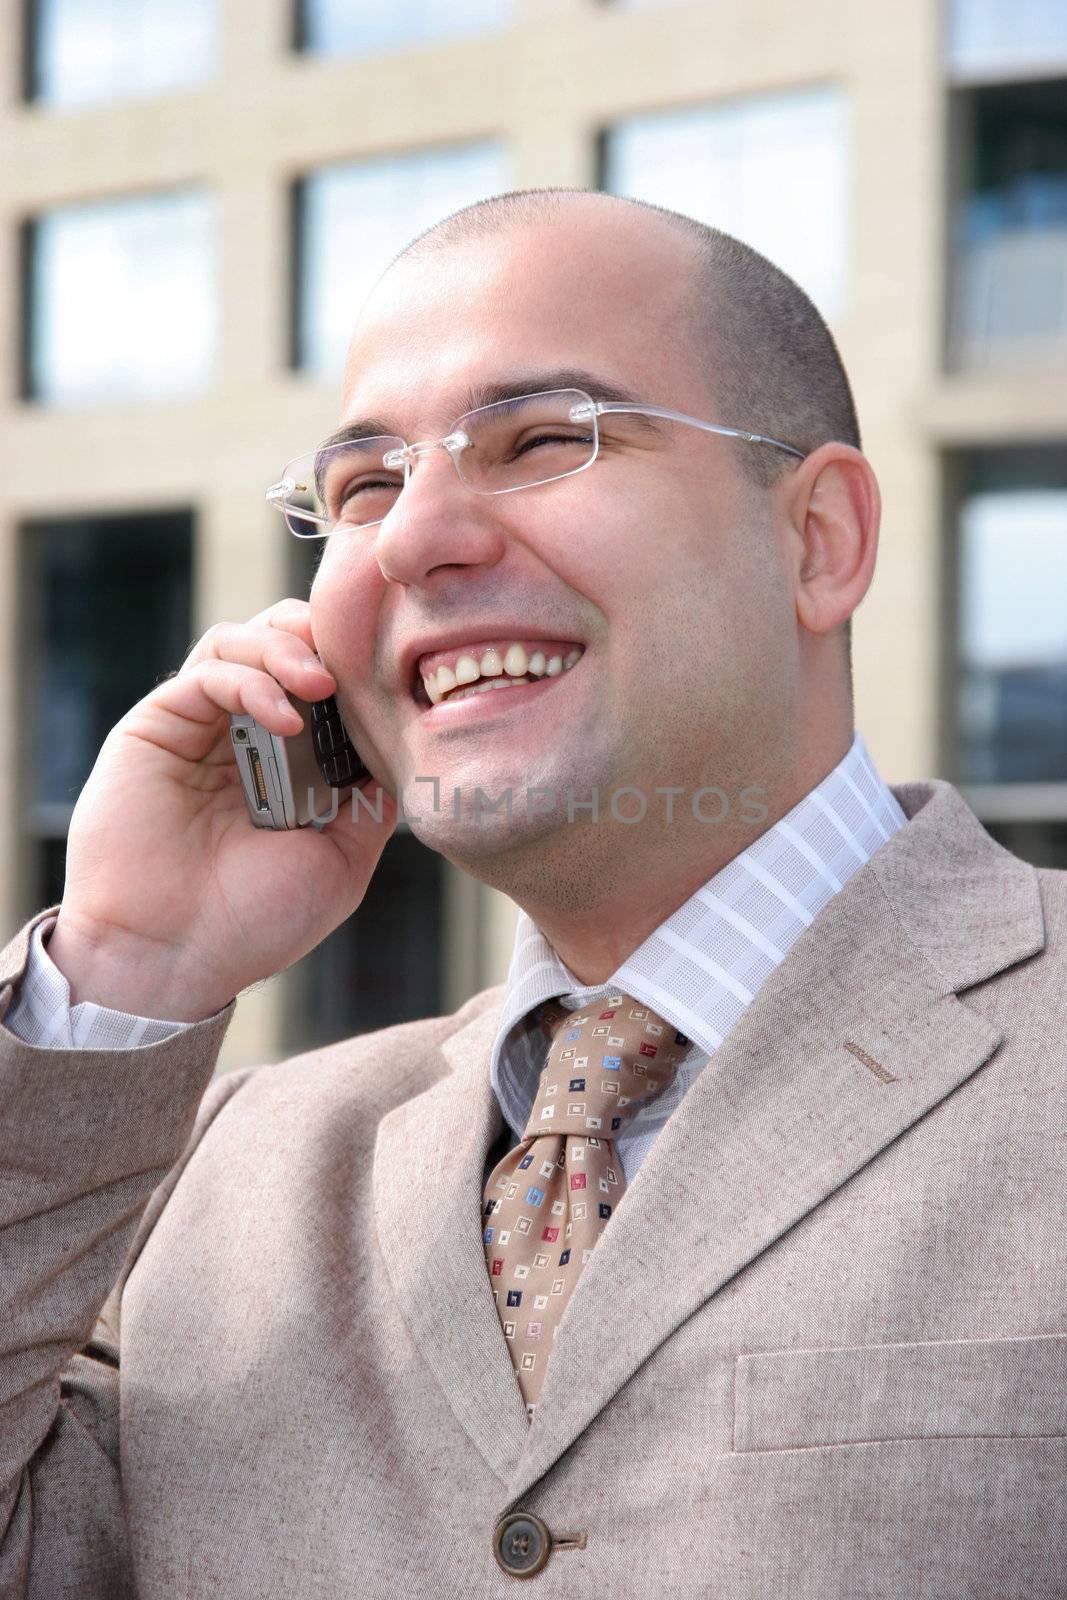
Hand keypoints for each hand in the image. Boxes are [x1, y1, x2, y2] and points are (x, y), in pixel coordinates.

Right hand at [47, 600, 396, 1021]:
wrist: (171, 959)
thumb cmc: (252, 924)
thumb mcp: (340, 862)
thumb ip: (369, 802)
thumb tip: (402, 749)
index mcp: (285, 764)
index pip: (320, 682)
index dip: (352, 667)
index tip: (389, 677)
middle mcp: (241, 736)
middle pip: (279, 643)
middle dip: (320, 638)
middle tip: (352, 666)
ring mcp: (197, 728)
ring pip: (240, 643)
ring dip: (287, 650)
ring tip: (322, 685)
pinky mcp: (157, 726)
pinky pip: (207, 672)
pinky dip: (253, 682)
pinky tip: (285, 719)